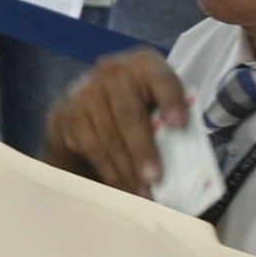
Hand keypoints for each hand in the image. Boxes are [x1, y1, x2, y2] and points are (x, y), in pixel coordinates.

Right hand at [43, 48, 188, 193]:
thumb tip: (186, 161)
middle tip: (155, 178)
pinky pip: (91, 148)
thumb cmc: (136, 103)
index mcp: (145, 64)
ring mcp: (86, 92)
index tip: (179, 125)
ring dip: (126, 170)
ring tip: (142, 192)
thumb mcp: (156, 100)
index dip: (171, 101)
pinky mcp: (69, 114)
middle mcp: (112, 72)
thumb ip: (169, 119)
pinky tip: (122, 186)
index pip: (162, 79)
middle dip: (143, 150)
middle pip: (129, 115)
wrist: (88, 99)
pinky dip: (109, 171)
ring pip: (108, 137)